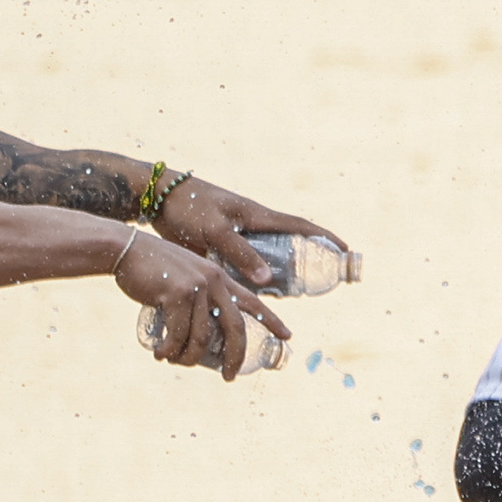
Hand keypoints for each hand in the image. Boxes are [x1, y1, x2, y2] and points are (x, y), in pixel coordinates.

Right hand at [114, 228, 290, 379]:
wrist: (126, 249)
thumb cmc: (152, 268)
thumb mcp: (184, 278)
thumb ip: (198, 298)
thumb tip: (201, 335)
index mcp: (220, 278)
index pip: (253, 301)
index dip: (272, 320)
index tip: (288, 337)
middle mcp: (215, 281)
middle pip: (235, 328)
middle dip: (235, 357)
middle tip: (230, 377)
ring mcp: (197, 287)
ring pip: (202, 337)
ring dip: (188, 357)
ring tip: (174, 360)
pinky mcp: (177, 294)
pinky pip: (177, 334)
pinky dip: (170, 350)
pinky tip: (160, 354)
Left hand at [157, 172, 358, 291]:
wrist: (157, 199)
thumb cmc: (187, 206)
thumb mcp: (216, 230)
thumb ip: (241, 253)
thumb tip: (269, 280)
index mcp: (258, 217)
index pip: (300, 226)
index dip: (324, 238)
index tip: (345, 249)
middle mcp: (252, 228)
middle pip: (288, 247)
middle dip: (306, 264)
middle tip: (316, 286)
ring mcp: (238, 238)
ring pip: (267, 260)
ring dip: (279, 278)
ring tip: (288, 302)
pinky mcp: (222, 248)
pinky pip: (245, 268)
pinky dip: (253, 283)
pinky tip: (254, 300)